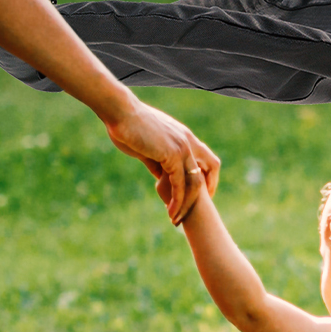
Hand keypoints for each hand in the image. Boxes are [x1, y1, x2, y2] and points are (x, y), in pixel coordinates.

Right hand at [106, 98, 219, 222]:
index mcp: (184, 136)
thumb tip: (160, 178)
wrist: (120, 112)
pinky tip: (170, 212)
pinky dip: (177, 201)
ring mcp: (182, 147)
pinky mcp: (172, 155)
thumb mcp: (147, 147)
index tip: (200, 195)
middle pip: (210, 169)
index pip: (207, 159)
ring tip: (176, 219)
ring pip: (195, 182)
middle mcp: (188, 141)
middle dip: (205, 193)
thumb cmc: (128, 126)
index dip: (207, 177)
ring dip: (187, 204)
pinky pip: (179, 184)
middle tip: (193, 211)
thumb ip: (158, 162)